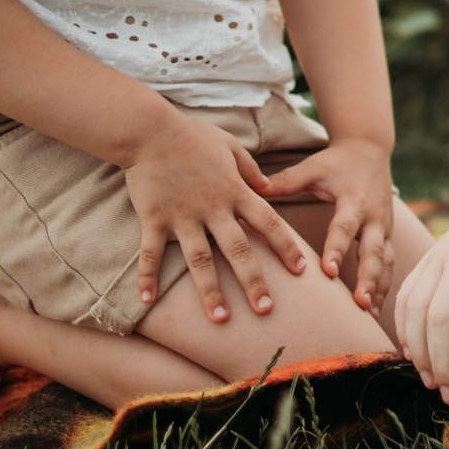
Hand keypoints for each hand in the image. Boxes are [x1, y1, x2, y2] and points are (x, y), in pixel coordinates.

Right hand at [119, 112, 313, 324]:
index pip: (269, 223)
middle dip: (254, 281)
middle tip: (267, 310)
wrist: (150, 130)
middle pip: (239, 250)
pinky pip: (151, 254)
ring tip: (220, 319)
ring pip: (200, 260)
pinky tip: (147, 301)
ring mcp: (183, 216)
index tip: (302, 271)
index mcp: (236, 191)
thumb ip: (251, 170)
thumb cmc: (192, 136)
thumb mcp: (230, 147)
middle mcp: (213, 208)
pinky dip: (147, 277)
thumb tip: (269, 187)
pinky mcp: (154, 219)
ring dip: (210, 291)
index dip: (287, 247)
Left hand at [260, 138, 396, 311]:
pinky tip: (375, 310)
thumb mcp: (313, 167)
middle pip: (374, 251)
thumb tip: (255, 187)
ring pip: (386, 262)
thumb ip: (287, 180)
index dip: (337, 249)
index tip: (327, 272)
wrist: (371, 150)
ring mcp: (385, 228)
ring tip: (369, 315)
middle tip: (360, 303)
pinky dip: (384, 287)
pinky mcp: (387, 236)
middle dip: (368, 278)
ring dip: (379, 289)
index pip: (345, 227)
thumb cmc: (337, 162)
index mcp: (354, 200)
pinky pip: (389, 265)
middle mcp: (374, 217)